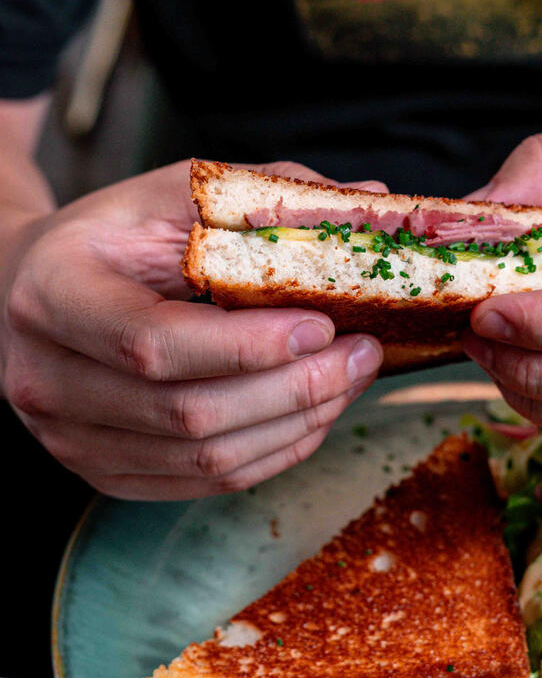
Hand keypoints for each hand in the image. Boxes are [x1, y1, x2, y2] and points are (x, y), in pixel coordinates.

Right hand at [1, 160, 384, 498]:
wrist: (32, 285)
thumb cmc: (112, 236)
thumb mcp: (171, 194)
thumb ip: (264, 195)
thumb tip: (372, 197)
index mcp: (54, 295)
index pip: (156, 343)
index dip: (249, 345)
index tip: (323, 324)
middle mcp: (46, 379)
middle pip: (189, 413)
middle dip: (294, 388)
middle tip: (361, 352)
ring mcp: (69, 439)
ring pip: (204, 459)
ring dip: (296, 424)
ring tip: (349, 379)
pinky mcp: (103, 473)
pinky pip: (203, 483)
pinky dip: (273, 452)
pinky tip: (312, 413)